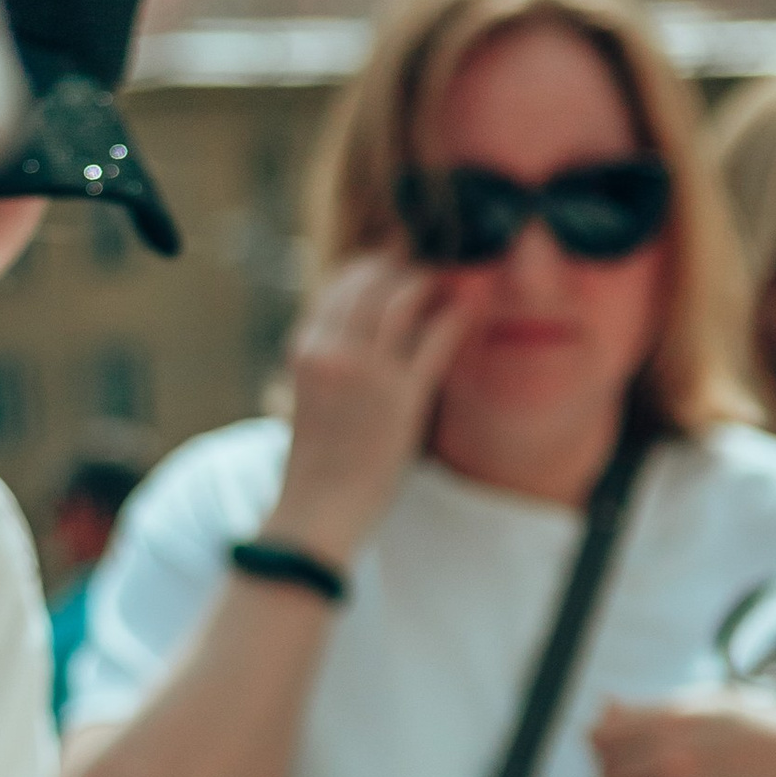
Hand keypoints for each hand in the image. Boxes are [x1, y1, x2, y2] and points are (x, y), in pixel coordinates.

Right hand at [271, 252, 482, 565]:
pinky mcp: (402, 396)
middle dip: (401, 267)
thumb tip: (358, 335)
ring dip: (428, 283)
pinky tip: (469, 309)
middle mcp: (333, 350)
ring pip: (402, 296)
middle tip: (426, 268)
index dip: (369, 267)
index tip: (390, 266)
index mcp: (306, 348)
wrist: (317, 510)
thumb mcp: (307, 398)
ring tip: (446, 284)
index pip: (337, 283)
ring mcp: (368, 371)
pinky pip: (436, 337)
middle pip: (371, 280)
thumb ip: (327, 360)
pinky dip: (456, 315)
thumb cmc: (315, 463)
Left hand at [589, 687, 775, 776]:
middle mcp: (670, 763)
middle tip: (660, 766)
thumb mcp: (712, 704)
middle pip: (609, 775)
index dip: (606, 741)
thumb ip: (651, 709)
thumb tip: (603, 706)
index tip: (621, 743)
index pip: (602, 737)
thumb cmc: (763, 735)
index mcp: (673, 722)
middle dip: (624, 771)